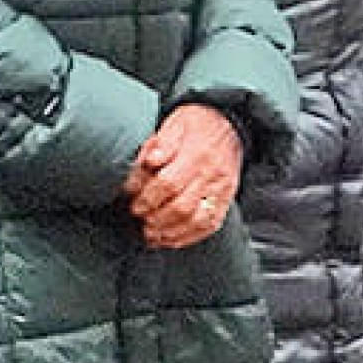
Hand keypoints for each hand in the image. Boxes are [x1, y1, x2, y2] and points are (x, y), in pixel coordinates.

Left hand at [123, 102, 245, 250]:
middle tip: (138, 217)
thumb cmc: (197, 124)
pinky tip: (169, 239)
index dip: (146, 197)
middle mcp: (211, 176)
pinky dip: (187, 237)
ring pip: (195, 221)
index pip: (168, 183)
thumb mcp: (176, 123)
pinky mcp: (225, 200)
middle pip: (181, 207)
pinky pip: (208, 226)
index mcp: (196, 155)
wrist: (230, 123)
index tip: (132, 200)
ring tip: (150, 232)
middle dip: (154, 217)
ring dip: (169, 231)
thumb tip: (150, 161)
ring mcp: (221, 191)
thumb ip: (160, 143)